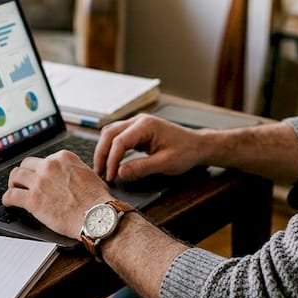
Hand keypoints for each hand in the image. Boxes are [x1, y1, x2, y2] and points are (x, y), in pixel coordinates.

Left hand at [3, 150, 112, 236]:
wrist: (97, 217)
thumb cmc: (97, 200)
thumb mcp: (89, 174)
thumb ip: (74, 170)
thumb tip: (69, 175)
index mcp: (63, 158)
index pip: (44, 160)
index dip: (40, 170)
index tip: (39, 177)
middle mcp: (49, 166)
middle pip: (27, 164)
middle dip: (25, 174)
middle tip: (23, 182)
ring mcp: (40, 182)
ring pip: (15, 176)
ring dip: (13, 183)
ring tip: (14, 189)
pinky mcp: (32, 200)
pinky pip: (11, 195)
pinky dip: (7, 199)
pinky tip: (9, 202)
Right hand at [93, 113, 207, 182]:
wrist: (198, 145)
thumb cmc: (186, 152)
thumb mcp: (165, 163)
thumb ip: (142, 167)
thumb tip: (119, 172)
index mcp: (146, 125)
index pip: (119, 141)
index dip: (112, 160)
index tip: (111, 176)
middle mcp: (138, 121)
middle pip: (109, 133)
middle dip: (102, 154)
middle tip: (100, 173)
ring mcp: (137, 124)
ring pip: (111, 134)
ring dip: (104, 150)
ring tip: (102, 169)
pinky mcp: (137, 132)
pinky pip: (118, 137)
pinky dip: (112, 149)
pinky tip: (111, 162)